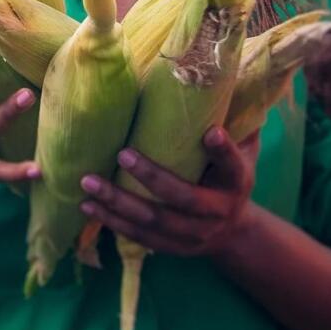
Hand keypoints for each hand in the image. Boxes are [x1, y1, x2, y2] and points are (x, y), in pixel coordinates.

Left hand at [77, 126, 259, 256]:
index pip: (232, 165)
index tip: (210, 131)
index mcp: (237, 182)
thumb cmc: (228, 179)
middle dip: (151, 177)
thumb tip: (223, 82)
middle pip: (183, 197)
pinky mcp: (172, 248)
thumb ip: (234, 126)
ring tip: (88, 182)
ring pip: (154, 220)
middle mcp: (217, 211)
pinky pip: (139, 236)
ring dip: (118, 202)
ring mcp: (194, 235)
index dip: (223, 151)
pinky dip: (112, 222)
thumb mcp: (242, 154)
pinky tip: (88, 206)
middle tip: (122, 153)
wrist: (233, 233)